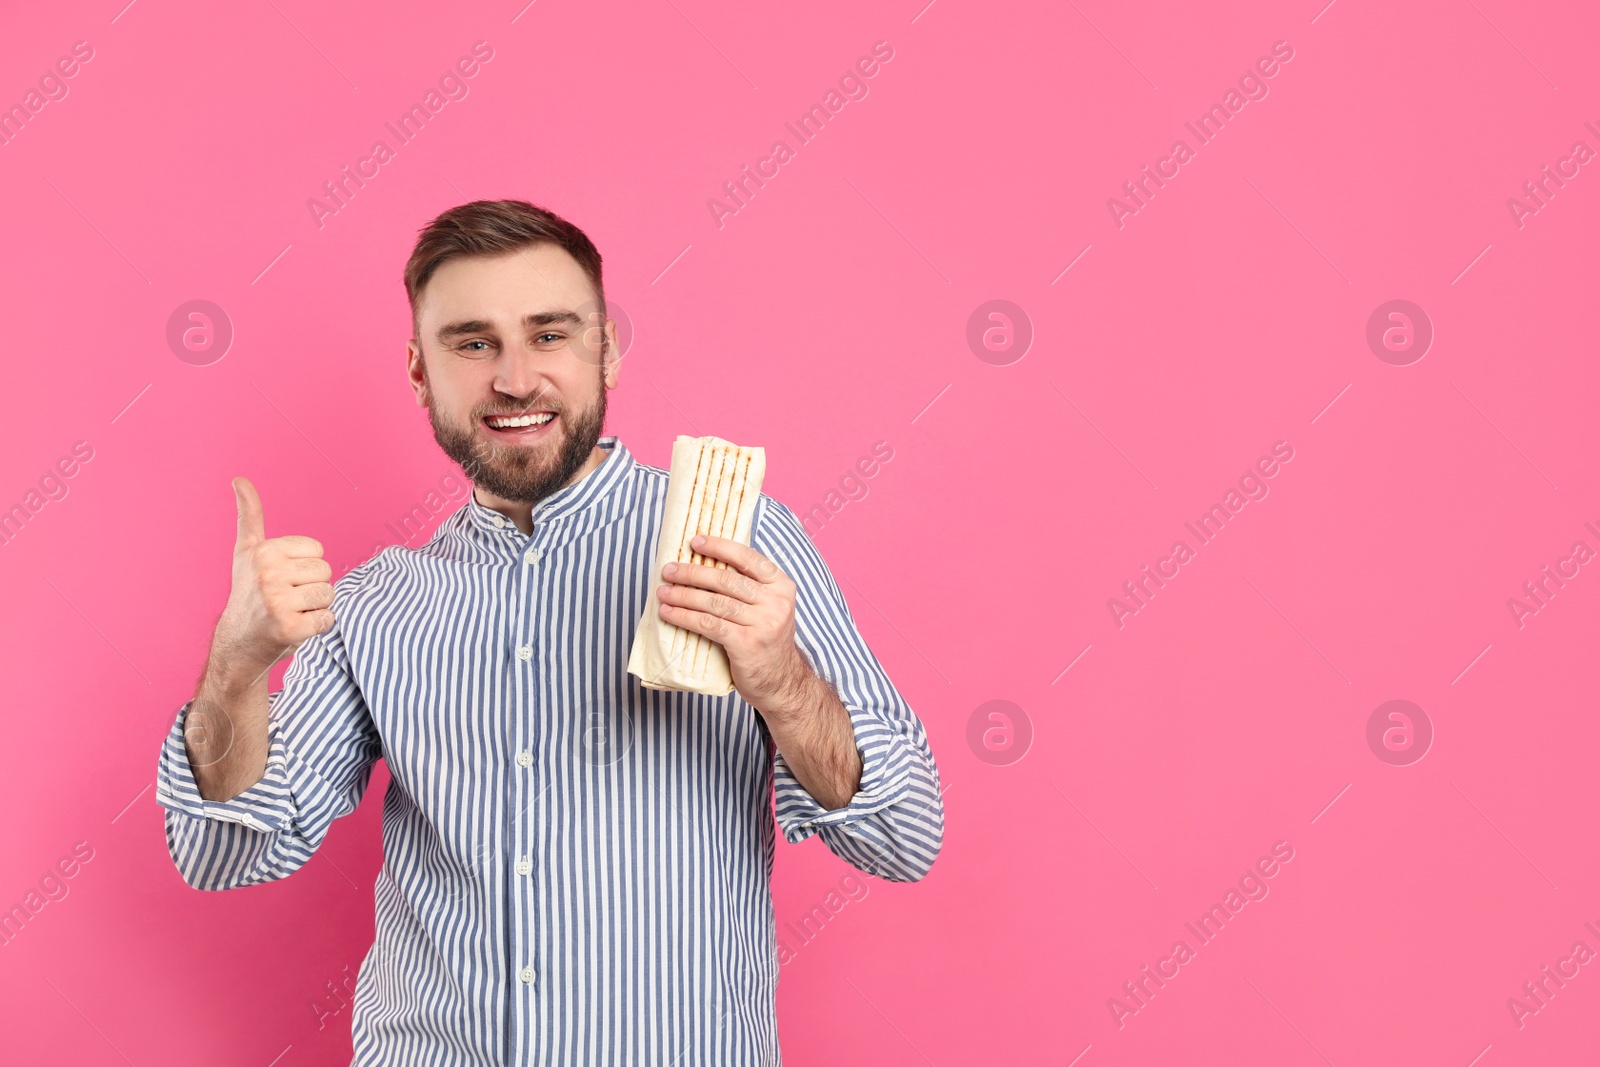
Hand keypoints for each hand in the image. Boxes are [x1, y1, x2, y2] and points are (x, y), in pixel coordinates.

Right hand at [210, 477, 334, 686]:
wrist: (239, 641)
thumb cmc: (248, 592)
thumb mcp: (246, 551)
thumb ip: (250, 515)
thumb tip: (239, 479)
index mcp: (263, 552)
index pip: (318, 551)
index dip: (305, 567)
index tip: (281, 578)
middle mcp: (267, 575)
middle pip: (325, 573)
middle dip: (312, 587)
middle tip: (286, 598)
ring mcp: (277, 603)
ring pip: (328, 595)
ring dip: (315, 607)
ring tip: (289, 612)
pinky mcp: (289, 629)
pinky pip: (328, 620)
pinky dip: (317, 627)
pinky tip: (294, 628)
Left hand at [655, 534, 809, 712]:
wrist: (781, 682)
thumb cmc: (767, 640)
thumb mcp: (770, 608)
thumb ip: (750, 587)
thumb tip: (708, 563)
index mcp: (782, 586)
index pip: (748, 558)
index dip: (720, 547)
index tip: (695, 542)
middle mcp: (776, 602)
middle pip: (726, 580)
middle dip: (693, 573)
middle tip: (669, 571)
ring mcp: (763, 624)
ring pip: (714, 602)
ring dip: (683, 595)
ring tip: (663, 592)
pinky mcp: (746, 644)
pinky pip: (709, 625)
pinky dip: (685, 617)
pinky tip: (669, 614)